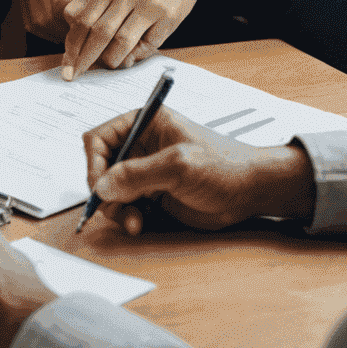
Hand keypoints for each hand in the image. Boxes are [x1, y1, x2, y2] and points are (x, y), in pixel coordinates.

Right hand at [17, 0, 106, 41]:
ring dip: (53, 35)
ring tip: (71, 36)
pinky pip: (28, 20)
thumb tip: (99, 23)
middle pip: (46, 17)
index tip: (89, 30)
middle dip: (64, 33)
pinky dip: (43, 30)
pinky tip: (58, 29)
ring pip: (35, 22)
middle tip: (82, 38)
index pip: (62, 4)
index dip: (74, 23)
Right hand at [82, 105, 315, 234]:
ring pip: (112, 191)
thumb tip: (102, 185)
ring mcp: (147, 173)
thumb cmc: (224, 166)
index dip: (94, 162)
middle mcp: (141, 147)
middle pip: (102, 167)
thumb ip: (138, 174)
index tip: (99, 186)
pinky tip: (139, 223)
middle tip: (115, 209)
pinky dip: (127, 217)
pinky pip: (127, 206)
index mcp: (144, 124)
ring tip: (133, 221)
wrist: (252, 192)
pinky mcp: (154, 196)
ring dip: (116, 208)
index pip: (100, 138)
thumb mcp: (178, 165)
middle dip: (105, 190)